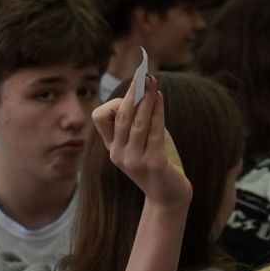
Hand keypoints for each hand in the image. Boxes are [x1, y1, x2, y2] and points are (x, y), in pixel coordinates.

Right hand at [92, 75, 191, 209]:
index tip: (133, 94)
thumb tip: (142, 90)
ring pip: (138, 121)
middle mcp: (118, 154)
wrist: (170, 196)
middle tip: (143, 74)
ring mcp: (134, 160)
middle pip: (120, 116)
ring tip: (153, 81)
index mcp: (112, 147)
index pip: (100, 117)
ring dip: (146, 98)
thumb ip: (140, 120)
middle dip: (132, 92)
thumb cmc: (159, 162)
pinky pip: (154, 131)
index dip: (115, 102)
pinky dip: (157, 110)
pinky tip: (160, 98)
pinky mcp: (153, 163)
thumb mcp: (144, 140)